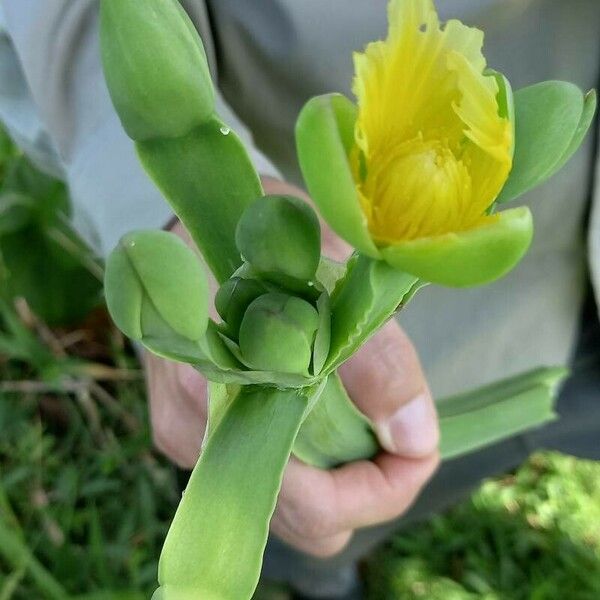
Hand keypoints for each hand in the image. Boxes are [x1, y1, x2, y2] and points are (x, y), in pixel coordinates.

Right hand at [146, 178, 439, 556]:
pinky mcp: (196, 430)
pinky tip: (328, 411)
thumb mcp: (330, 271)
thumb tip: (415, 437)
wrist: (196, 224)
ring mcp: (191, 435)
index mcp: (220, 388)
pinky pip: (269, 475)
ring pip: (289, 506)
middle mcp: (195, 430)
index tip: (420, 444)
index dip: (381, 490)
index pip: (312, 503)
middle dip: (368, 490)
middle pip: (305, 521)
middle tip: (401, 435)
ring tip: (368, 419)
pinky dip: (314, 461)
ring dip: (343, 476)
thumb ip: (375, 353)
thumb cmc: (261, 235)